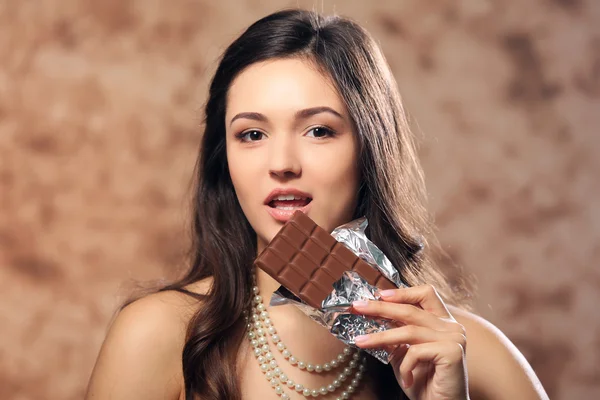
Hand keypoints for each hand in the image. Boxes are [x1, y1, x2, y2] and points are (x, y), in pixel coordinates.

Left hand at [351, 285, 468, 399]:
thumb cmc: (424, 383)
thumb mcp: (403, 355)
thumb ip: (393, 337)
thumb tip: (369, 319)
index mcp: (442, 322)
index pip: (425, 294)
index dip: (402, 292)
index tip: (379, 294)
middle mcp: (451, 326)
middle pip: (410, 309)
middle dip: (380, 307)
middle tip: (357, 307)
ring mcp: (454, 337)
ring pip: (408, 330)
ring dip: (380, 337)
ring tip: (361, 342)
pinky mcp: (452, 351)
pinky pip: (416, 351)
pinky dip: (405, 366)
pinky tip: (406, 379)